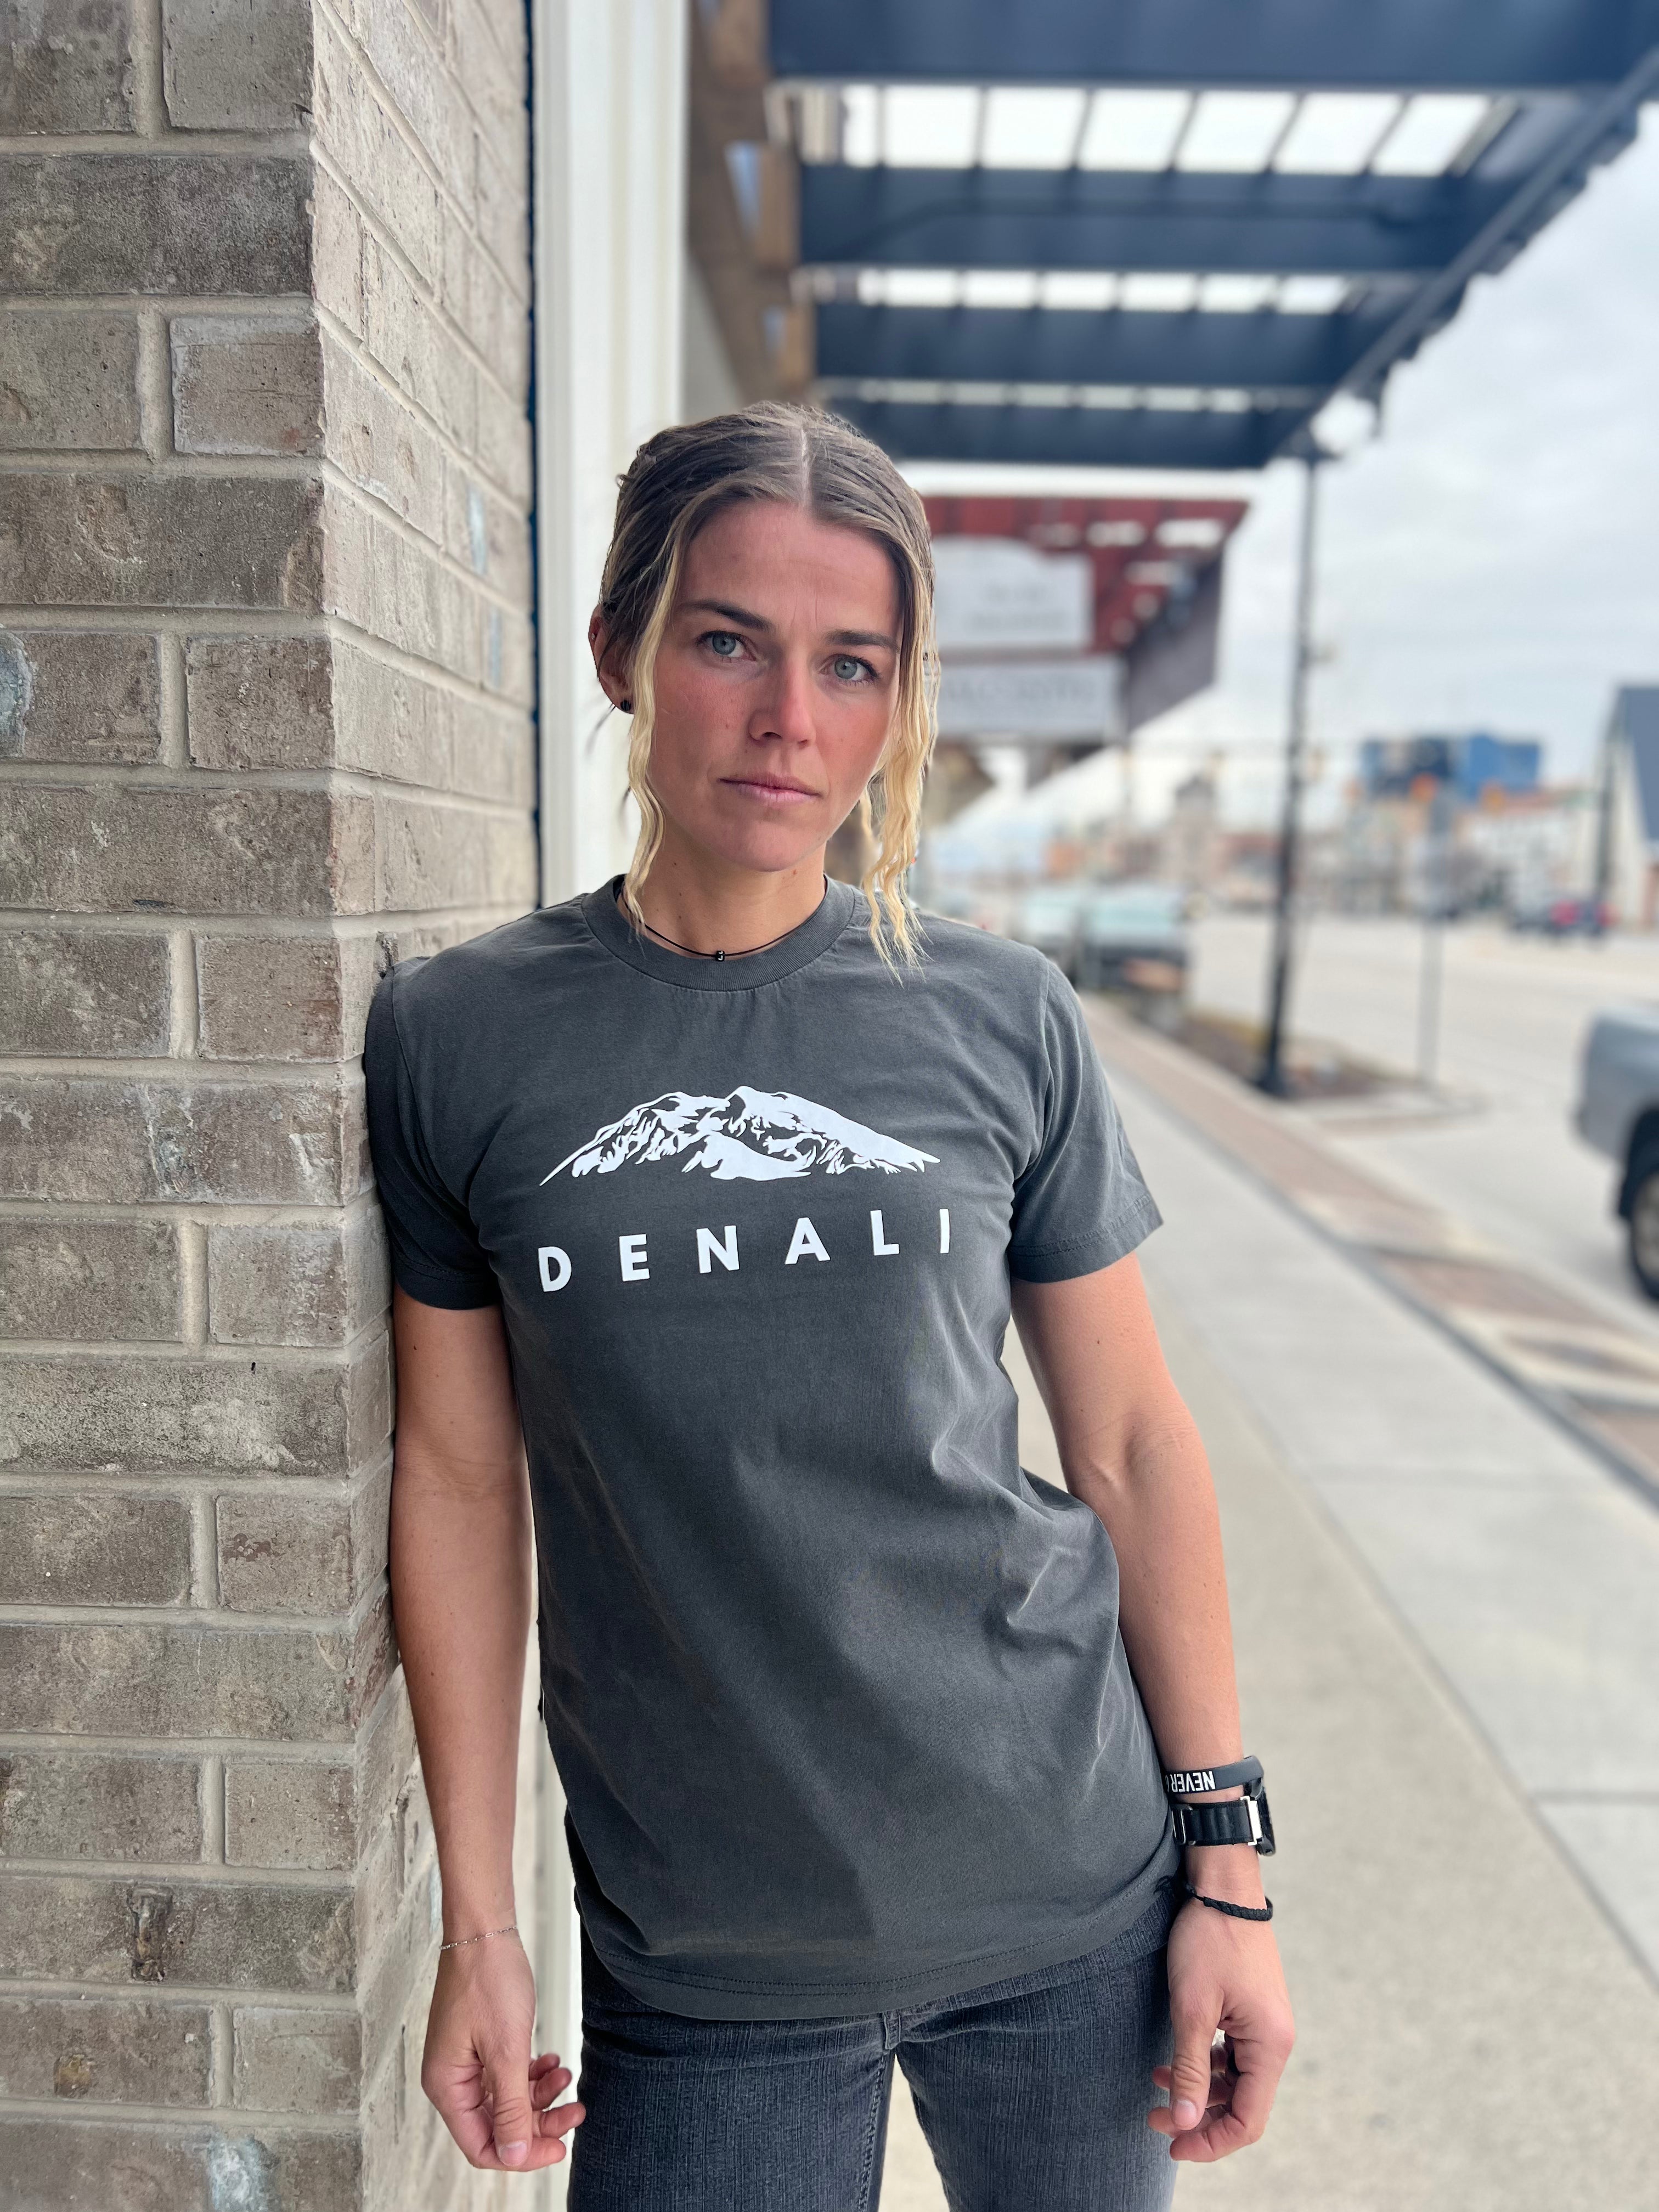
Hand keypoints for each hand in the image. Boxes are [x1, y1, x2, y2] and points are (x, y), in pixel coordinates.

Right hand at [421, 1932, 584, 2170]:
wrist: (485, 1929)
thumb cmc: (488, 1979)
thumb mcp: (507, 2049)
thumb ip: (511, 2106)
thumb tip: (514, 2155)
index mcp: (447, 2087)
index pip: (482, 2146)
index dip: (522, 2153)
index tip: (560, 2147)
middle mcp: (452, 2080)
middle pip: (498, 2125)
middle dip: (540, 2121)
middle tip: (576, 2110)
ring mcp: (466, 2062)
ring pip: (507, 2100)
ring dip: (540, 2094)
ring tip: (566, 2074)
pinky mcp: (480, 2045)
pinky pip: (508, 2075)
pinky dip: (532, 2073)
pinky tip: (552, 2059)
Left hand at [1147, 1889, 1293, 2161]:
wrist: (1223, 1885)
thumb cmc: (1208, 1940)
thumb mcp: (1191, 2007)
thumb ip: (1189, 2067)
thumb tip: (1185, 2121)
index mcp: (1270, 2045)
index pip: (1248, 2119)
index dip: (1211, 2141)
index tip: (1173, 2146)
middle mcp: (1275, 2040)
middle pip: (1243, 2104)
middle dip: (1199, 2117)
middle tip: (1153, 2119)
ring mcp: (1266, 2025)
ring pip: (1236, 2081)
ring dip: (1199, 2090)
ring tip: (1155, 2087)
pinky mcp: (1252, 2011)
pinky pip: (1233, 2055)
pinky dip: (1205, 2065)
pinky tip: (1171, 2061)